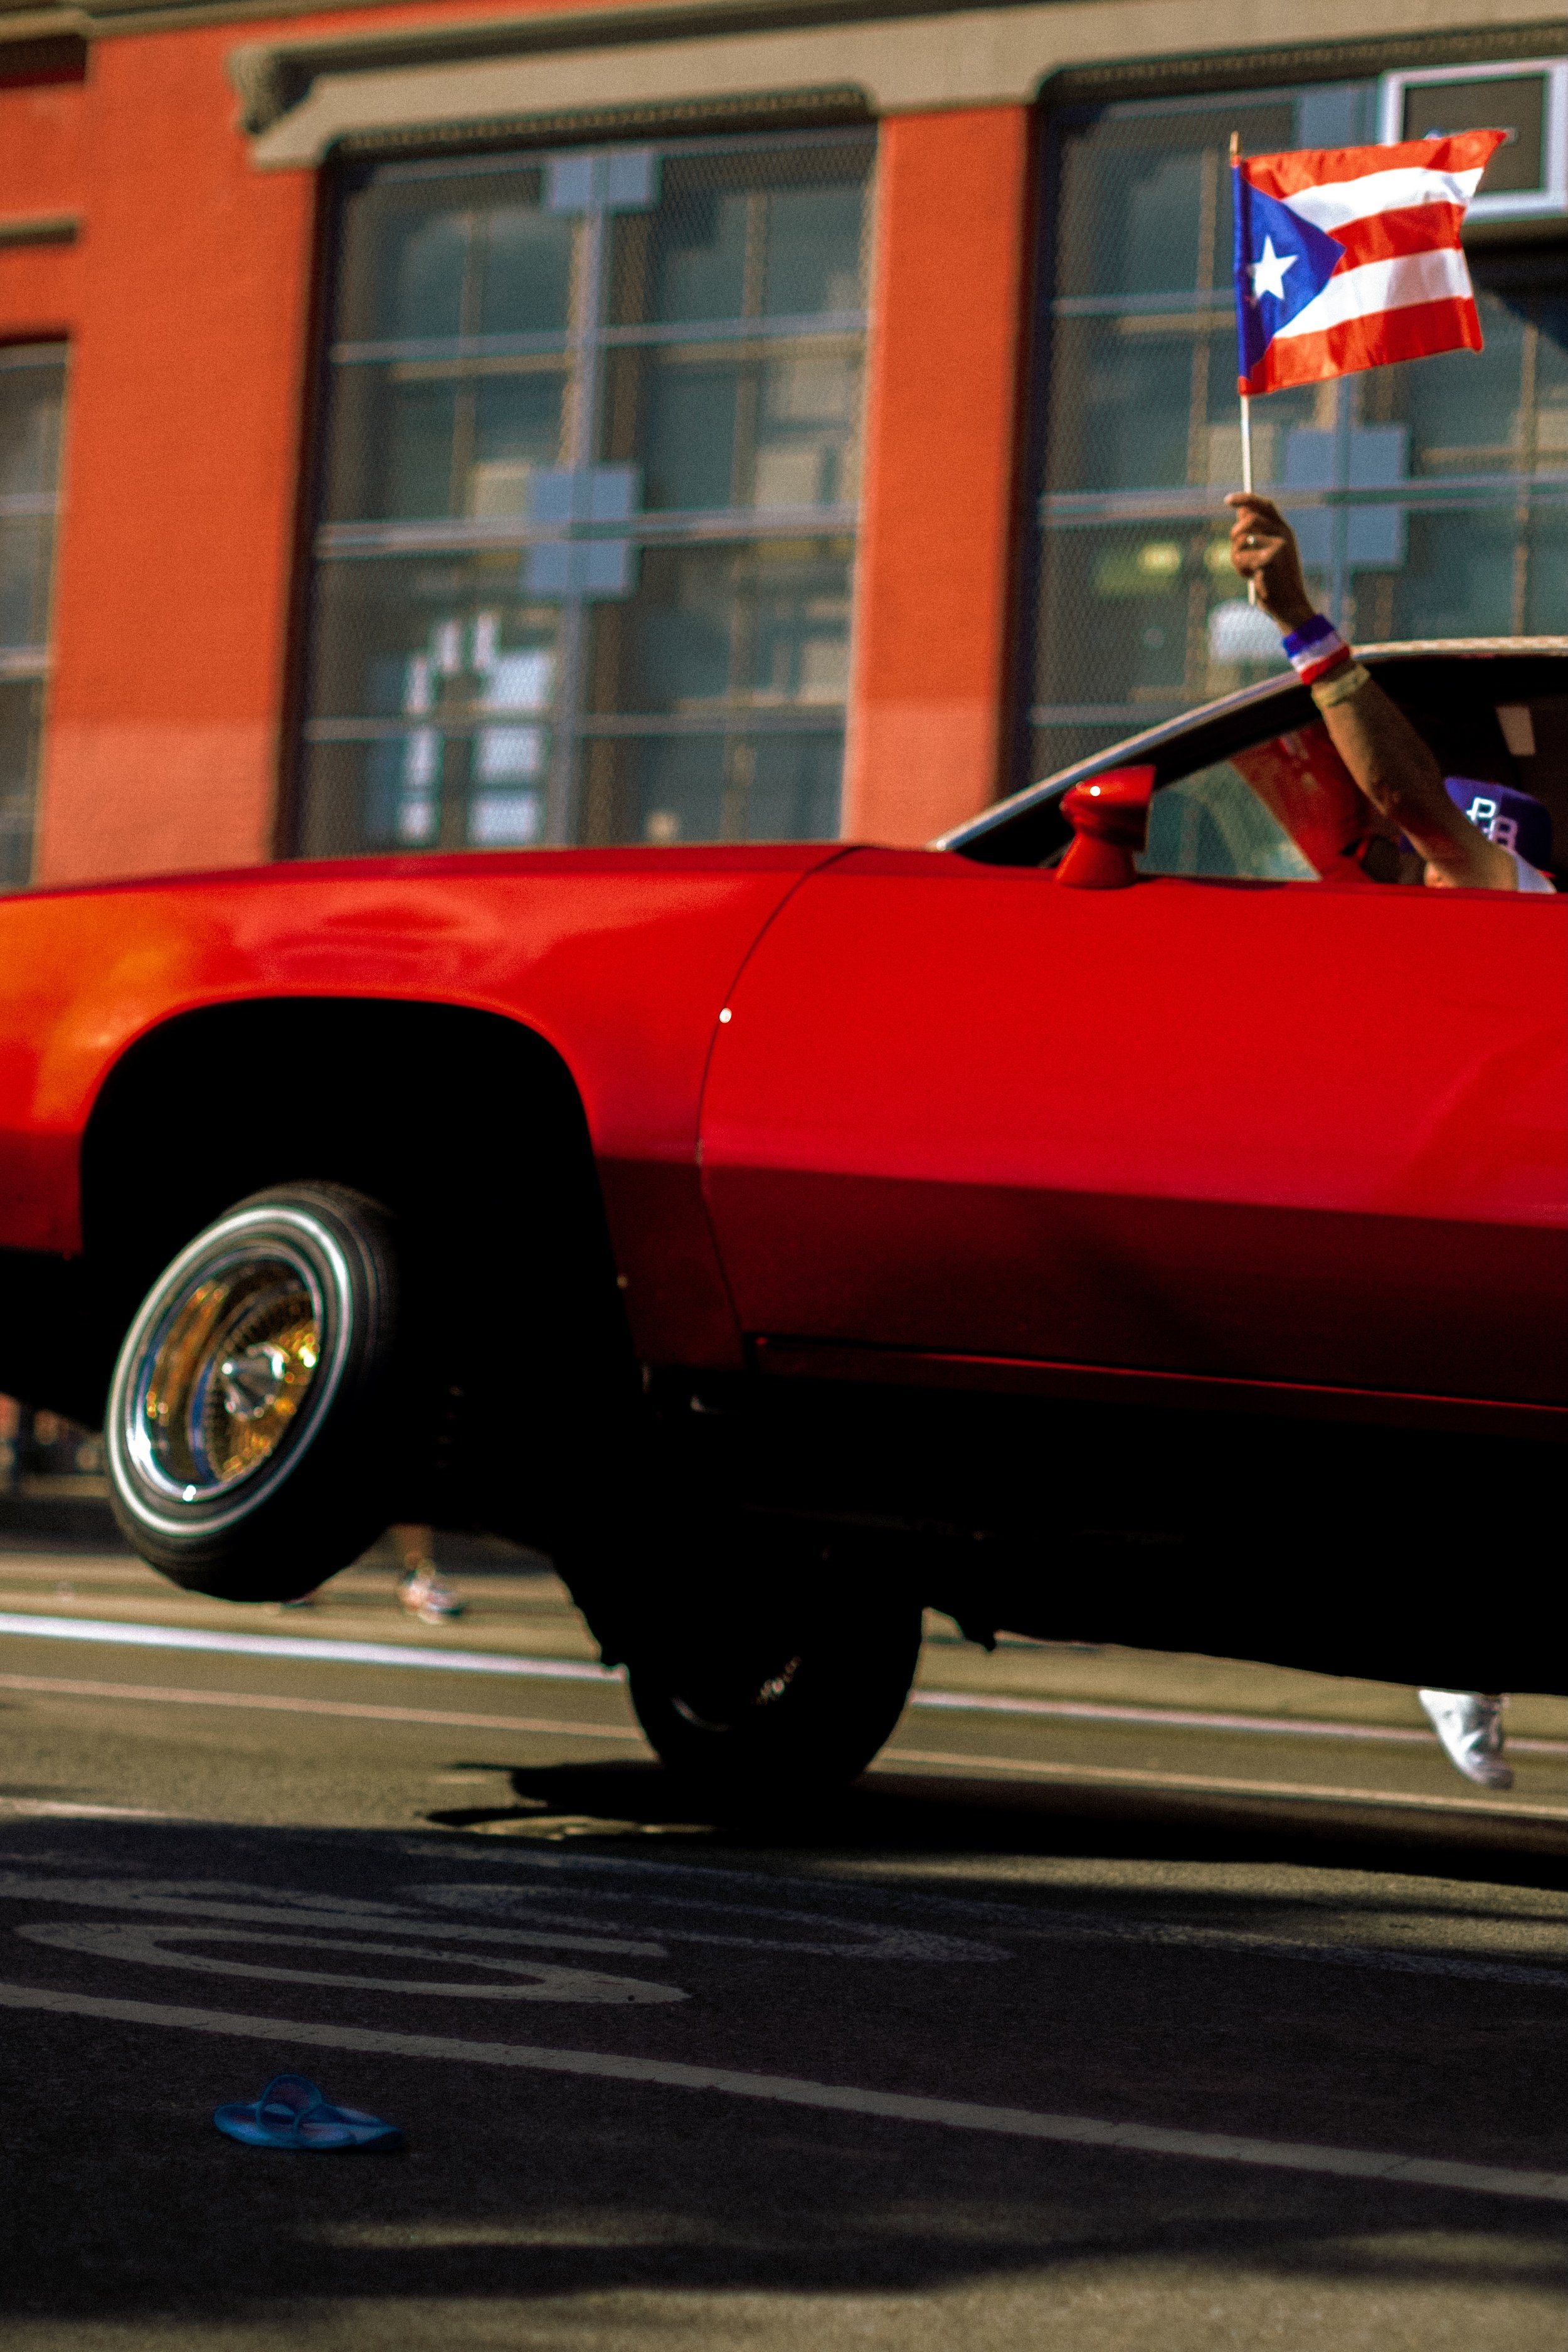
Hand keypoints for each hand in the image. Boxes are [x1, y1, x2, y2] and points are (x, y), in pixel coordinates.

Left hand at [1223, 494, 1315, 631]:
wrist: (1290, 605)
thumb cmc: (1276, 581)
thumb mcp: (1268, 553)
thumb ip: (1256, 532)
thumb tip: (1241, 510)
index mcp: (1284, 530)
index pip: (1265, 505)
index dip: (1245, 499)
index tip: (1227, 500)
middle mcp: (1283, 534)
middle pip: (1249, 519)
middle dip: (1235, 533)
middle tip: (1235, 548)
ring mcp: (1278, 546)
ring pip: (1241, 540)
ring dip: (1236, 556)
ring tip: (1246, 570)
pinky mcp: (1269, 559)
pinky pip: (1241, 558)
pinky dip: (1240, 569)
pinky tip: (1251, 578)